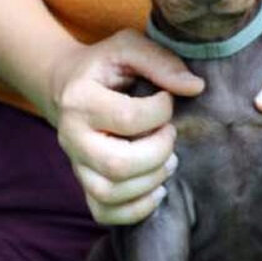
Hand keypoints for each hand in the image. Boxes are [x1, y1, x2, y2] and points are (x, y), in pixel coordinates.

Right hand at [47, 29, 203, 224]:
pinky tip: (157, 190)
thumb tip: (195, 88)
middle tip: (170, 135)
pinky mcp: (84, 184)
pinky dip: (136, 209)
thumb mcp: (128, 48)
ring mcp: (76, 165)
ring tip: (168, 161)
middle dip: (158, 152)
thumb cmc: (104, 67)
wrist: (66, 86)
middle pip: (118, 165)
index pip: (127, 117)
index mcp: (80, 99)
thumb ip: (161, 62)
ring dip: (151, 181)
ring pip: (111, 193)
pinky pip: (103, 213)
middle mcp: (71, 137)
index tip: (167, 100)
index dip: (161, 111)